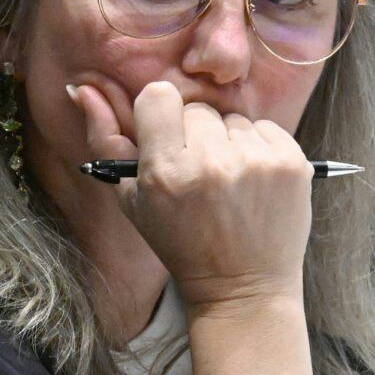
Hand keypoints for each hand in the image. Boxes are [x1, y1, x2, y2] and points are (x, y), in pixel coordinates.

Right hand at [69, 79, 312, 314]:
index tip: (168, 141)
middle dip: (196, 135)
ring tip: (229, 184)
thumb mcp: (131, 200)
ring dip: (230, 144)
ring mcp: (256, 161)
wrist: (243, 286)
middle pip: (197, 109)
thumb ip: (105, 141)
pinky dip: (259, 149)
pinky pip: (266, 127)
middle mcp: (211, 162)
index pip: (158, 96)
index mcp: (165, 172)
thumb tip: (82, 88)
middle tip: (201, 175)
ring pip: (234, 119)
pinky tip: (254, 183)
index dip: (161, 117)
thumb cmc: (180, 242)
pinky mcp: (292, 163)